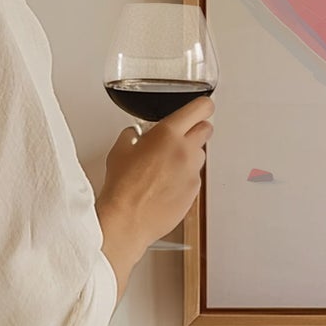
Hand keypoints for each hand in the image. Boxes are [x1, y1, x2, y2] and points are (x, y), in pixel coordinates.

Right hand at [96, 94, 213, 295]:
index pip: (200, 109)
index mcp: (168, 134)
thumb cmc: (122, 187)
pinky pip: (195, 177)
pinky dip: (185, 177)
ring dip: (189, 155)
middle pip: (206, 129)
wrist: (127, 219)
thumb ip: (132, 136)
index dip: (203, 106)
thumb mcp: (119, 151)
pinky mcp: (194, 191)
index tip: (201, 107)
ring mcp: (192, 172)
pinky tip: (166, 184)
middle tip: (181, 136)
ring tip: (167, 165)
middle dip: (196, 129)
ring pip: (200, 155)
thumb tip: (135, 134)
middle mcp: (185, 151)